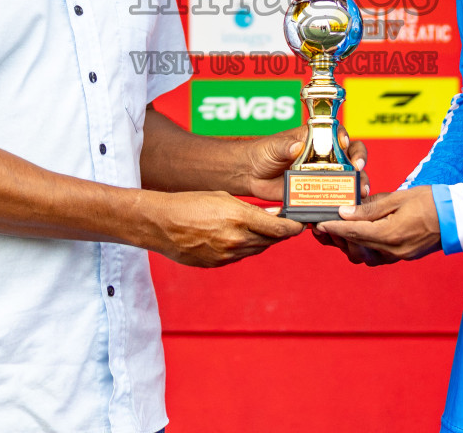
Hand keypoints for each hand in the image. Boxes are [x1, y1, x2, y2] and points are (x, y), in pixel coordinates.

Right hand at [141, 190, 302, 267]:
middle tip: (286, 225)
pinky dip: (244, 247)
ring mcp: (227, 255)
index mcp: (240, 218)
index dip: (294, 228)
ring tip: (262, 229)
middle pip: (271, 241)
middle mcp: (236, 240)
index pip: (280, 228)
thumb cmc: (190, 204)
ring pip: (256, 249)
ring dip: (263, 240)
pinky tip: (239, 237)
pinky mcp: (218, 264)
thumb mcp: (224, 198)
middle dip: (280, 233)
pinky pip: (240, 256)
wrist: (161, 224)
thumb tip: (272, 216)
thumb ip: (251, 210)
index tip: (301, 225)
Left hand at [242, 125, 367, 201]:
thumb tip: (297, 146)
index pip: (339, 134)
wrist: (251, 175)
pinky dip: (341, 202)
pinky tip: (345, 208)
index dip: (347, 139)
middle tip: (359, 173)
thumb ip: (285, 146)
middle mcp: (324, 155)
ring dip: (356, 185)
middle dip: (359, 164)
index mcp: (316, 138)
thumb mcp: (273, 147)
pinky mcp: (316, 191)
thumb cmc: (262, 153)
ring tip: (360, 194)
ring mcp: (322, 174)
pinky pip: (333, 196)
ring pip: (347, 178)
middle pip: (351, 156)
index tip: (346, 147)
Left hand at [314, 186, 441, 263]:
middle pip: (355, 248)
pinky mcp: (402, 257)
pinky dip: (363, 248)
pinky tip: (357, 237)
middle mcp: (392, 250)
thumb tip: (345, 212)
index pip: (353, 233)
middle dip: (337, 238)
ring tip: (337, 232)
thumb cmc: (430, 202)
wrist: (458, 217)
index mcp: (390, 234)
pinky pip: (376, 257)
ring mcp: (398, 256)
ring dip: (348, 246)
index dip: (333, 229)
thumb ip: (370, 207)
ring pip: (364, 257)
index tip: (317, 224)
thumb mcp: (398, 198)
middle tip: (322, 226)